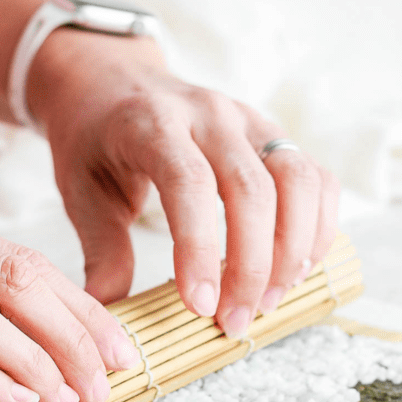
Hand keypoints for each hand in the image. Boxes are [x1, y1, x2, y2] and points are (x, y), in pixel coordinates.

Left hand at [29, 32, 340, 336]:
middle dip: (253, 265)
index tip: (200, 305)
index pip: (190, 183)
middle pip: (254, 189)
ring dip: (293, 250)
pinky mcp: (278, 136)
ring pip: (299, 181)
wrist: (114, 81)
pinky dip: (319, 228)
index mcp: (154, 123)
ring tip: (269, 299)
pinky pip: (319, 180)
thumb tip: (109, 308)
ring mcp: (252, 121)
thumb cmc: (97, 140)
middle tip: (235, 320)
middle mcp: (212, 115)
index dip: (200, 249)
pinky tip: (297, 268)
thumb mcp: (82, 191)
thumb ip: (102, 248)